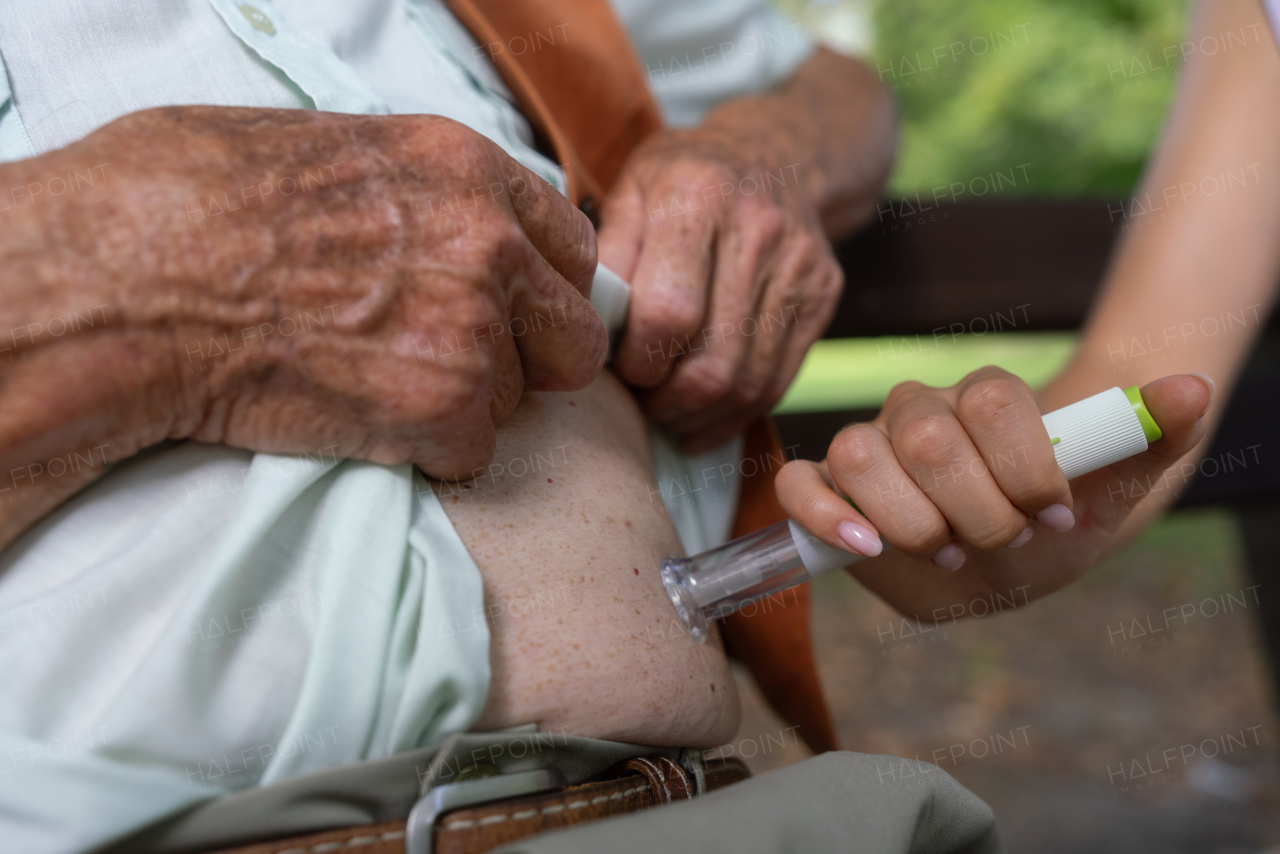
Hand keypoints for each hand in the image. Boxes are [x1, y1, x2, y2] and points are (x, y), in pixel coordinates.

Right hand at [1, 106, 606, 487]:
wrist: (127, 282)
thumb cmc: (193, 204)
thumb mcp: (332, 150)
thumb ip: (426, 191)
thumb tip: (458, 221)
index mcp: (467, 167)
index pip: (574, 247)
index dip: (543, 291)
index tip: (514, 315)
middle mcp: (488, 244)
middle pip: (574, 336)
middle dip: (529, 360)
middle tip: (458, 368)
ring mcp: (471, 328)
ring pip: (520, 402)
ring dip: (465, 406)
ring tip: (376, 384)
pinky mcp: (441, 408)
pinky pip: (473, 454)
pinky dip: (427, 454)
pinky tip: (363, 422)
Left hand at [597, 127, 842, 451]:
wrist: (775, 152)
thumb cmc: (683, 177)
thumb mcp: (631, 187)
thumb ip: (607, 252)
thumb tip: (584, 323)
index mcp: (698, 198)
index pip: (668, 313)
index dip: (636, 359)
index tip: (616, 363)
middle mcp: (758, 232)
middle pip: (713, 363)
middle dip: (665, 400)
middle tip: (639, 399)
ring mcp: (799, 269)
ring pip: (748, 385)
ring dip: (698, 416)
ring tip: (665, 412)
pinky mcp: (822, 298)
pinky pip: (777, 383)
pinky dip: (734, 415)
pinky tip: (701, 417)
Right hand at [774, 368, 1214, 617]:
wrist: (1012, 545)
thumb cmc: (1063, 514)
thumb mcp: (1115, 483)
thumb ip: (1154, 431)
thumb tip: (1193, 390)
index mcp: (985, 399)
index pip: (992, 402)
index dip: (1027, 466)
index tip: (1057, 516)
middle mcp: (919, 412)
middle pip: (926, 434)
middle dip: (974, 506)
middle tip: (1001, 542)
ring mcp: (868, 448)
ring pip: (859, 452)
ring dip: (906, 517)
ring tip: (945, 550)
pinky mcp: (829, 490)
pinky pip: (799, 485)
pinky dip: (822, 514)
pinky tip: (863, 546)